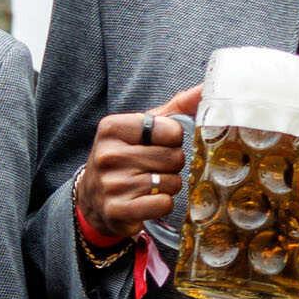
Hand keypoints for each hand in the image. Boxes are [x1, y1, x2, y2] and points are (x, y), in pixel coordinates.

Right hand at [79, 88, 197, 248]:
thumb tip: (205, 89)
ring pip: (171, 182)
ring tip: (149, 184)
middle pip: (174, 158)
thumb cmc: (126, 157)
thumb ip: (176, 108)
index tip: (158, 145)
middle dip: (172, 165)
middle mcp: (108, 154)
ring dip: (168, 186)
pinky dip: (162, 204)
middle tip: (154, 168)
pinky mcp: (117, 209)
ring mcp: (112, 184)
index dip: (173, 140)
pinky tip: (147, 201)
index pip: (172, 131)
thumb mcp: (143, 128)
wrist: (93, 197)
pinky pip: (163, 204)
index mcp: (113, 127)